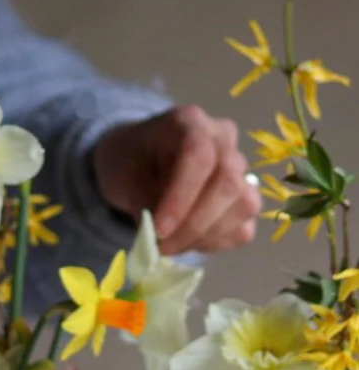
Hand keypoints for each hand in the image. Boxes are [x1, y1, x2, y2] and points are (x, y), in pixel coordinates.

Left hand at [92, 105, 260, 254]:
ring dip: (205, 237)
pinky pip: (243, 227)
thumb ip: (142, 201)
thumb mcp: (122, 176)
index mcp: (189, 122)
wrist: (141, 161)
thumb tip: (160, 235)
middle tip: (162, 247)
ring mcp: (241, 167)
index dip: (182, 198)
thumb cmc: (130, 162)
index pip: (199, 156)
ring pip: (243, 206)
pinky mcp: (246, 197)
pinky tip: (188, 242)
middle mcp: (223, 139)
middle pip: (227, 182)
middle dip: (194, 225)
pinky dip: (215, 243)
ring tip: (171, 246)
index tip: (159, 231)